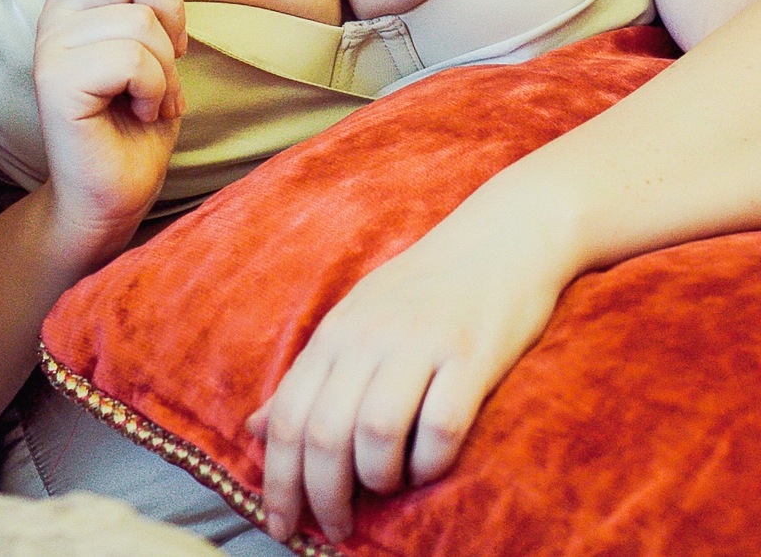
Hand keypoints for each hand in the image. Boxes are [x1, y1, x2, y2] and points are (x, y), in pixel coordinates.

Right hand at [36, 0, 187, 253]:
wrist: (114, 194)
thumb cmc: (137, 123)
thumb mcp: (156, 48)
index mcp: (76, 0)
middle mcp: (56, 14)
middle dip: (173, 11)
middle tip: (171, 59)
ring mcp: (51, 45)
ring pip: (139, 18)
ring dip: (167, 66)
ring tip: (151, 98)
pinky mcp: (57, 79)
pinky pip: (133, 56)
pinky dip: (156, 89)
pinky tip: (140, 112)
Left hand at [248, 209, 569, 544]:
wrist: (505, 233)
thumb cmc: (428, 287)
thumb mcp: (356, 320)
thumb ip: (309, 376)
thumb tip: (255, 428)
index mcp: (336, 333)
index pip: (288, 417)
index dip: (278, 482)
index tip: (283, 526)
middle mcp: (370, 337)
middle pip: (325, 435)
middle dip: (323, 498)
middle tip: (334, 530)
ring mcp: (422, 343)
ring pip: (375, 434)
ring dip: (377, 479)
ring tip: (387, 486)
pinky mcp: (473, 354)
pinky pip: (440, 427)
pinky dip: (429, 462)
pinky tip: (429, 466)